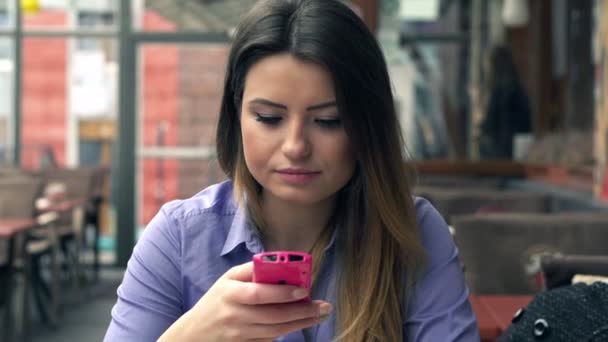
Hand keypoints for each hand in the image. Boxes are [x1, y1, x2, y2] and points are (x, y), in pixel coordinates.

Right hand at [158, 261, 331, 341]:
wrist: (195, 334)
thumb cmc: (216, 300)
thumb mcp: (228, 279)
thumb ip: (252, 269)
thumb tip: (279, 262)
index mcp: (230, 293)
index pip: (259, 294)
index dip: (282, 293)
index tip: (303, 290)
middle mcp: (235, 315)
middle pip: (272, 316)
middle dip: (301, 311)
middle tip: (323, 306)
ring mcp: (240, 335)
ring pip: (275, 331)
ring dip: (299, 323)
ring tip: (318, 314)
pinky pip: (269, 341)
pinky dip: (286, 332)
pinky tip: (300, 324)